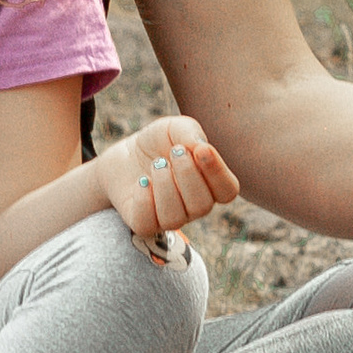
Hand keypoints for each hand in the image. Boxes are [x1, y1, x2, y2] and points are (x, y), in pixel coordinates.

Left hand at [99, 114, 238, 245]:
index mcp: (210, 185)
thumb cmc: (158, 143)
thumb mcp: (174, 128)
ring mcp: (170, 218)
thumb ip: (190, 132)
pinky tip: (142, 180)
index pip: (227, 191)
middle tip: (174, 151)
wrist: (124, 155)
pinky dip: (144, 200)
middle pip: (202, 206)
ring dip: (165, 186)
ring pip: (174, 219)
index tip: (201, 149)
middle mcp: (193, 207)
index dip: (217, 172)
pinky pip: (148, 224)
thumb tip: (201, 147)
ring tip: (157, 164)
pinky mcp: (144, 224)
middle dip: (187, 175)